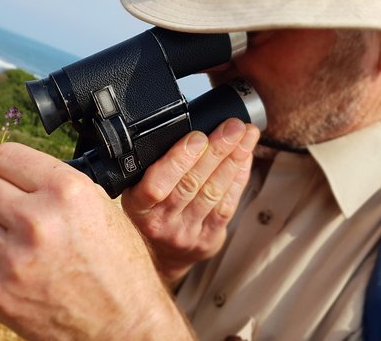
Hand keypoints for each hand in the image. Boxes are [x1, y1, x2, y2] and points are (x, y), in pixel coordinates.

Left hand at [0, 143, 193, 339]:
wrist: (126, 323)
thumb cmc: (119, 265)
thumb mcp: (100, 206)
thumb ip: (55, 184)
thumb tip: (15, 172)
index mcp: (67, 191)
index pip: (2, 156)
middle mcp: (38, 220)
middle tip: (1, 200)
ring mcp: (14, 259)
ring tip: (11, 234)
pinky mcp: (0, 293)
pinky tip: (10, 261)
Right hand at [122, 119, 258, 285]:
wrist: (157, 254)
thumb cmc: (148, 209)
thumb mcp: (134, 189)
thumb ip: (152, 167)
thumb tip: (183, 127)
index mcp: (138, 205)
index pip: (156, 184)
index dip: (179, 159)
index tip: (198, 136)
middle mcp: (161, 222)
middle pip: (192, 183)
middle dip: (216, 150)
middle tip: (233, 127)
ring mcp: (186, 232)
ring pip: (213, 192)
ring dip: (233, 160)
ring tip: (246, 136)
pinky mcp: (208, 239)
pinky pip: (226, 206)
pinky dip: (238, 178)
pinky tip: (245, 158)